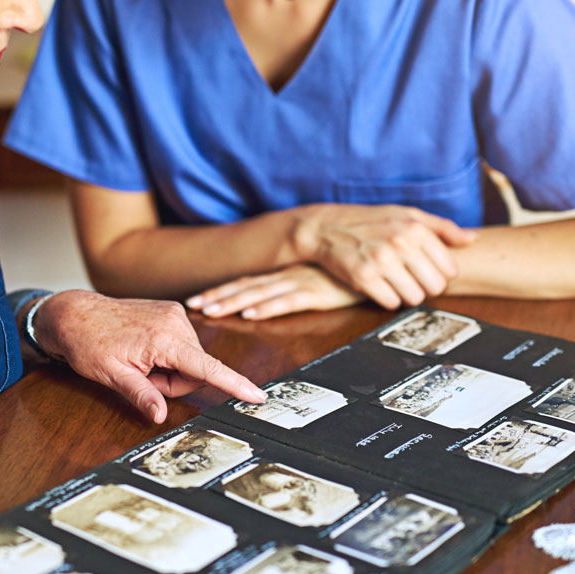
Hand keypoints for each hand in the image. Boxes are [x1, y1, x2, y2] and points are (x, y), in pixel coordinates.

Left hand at [32, 289, 266, 423]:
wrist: (75, 313)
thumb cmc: (89, 342)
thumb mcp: (111, 374)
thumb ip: (141, 395)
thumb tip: (160, 416)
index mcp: (163, 339)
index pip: (207, 367)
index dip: (234, 384)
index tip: (257, 396)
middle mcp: (175, 322)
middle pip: (195, 370)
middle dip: (172, 382)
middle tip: (141, 378)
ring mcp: (174, 314)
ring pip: (188, 359)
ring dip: (168, 370)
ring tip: (137, 362)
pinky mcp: (171, 312)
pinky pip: (180, 345)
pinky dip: (166, 355)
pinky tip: (142, 351)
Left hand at [187, 264, 362, 319]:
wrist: (381, 260)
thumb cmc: (353, 272)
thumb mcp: (322, 280)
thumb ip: (305, 287)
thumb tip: (285, 299)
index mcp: (288, 274)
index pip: (249, 283)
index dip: (224, 291)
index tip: (200, 299)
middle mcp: (289, 276)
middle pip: (246, 287)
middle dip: (218, 297)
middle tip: (193, 305)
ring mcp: (302, 283)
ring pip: (260, 294)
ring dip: (233, 302)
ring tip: (210, 310)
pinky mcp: (318, 293)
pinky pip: (288, 301)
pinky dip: (268, 307)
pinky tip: (251, 314)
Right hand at [292, 203, 476, 307]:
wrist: (326, 228)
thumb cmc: (371, 221)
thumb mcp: (407, 214)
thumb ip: (442, 227)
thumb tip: (473, 239)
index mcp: (415, 228)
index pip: (449, 269)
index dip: (440, 273)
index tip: (427, 270)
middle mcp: (400, 243)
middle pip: (435, 287)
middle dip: (426, 286)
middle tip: (412, 278)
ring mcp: (381, 261)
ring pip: (415, 298)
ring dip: (408, 294)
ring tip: (397, 282)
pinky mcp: (363, 278)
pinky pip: (391, 303)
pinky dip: (388, 298)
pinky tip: (381, 286)